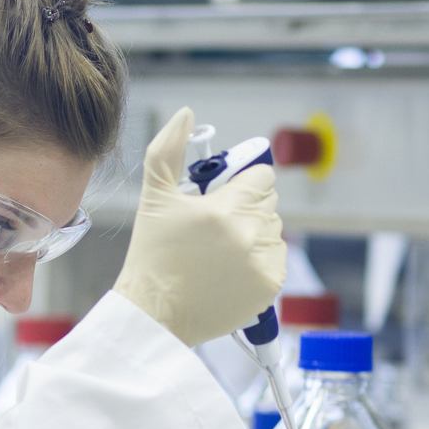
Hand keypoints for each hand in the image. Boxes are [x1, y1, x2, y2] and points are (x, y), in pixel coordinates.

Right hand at [112, 106, 286, 346]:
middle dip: (245, 208)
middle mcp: (249, 235)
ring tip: (220, 250)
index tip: (223, 196)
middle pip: (268, 203)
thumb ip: (167, 149)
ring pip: (273, 230)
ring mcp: (262, 263)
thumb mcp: (154, 197)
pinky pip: (277, 258)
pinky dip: (259, 260)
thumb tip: (186, 114)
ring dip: (253, 233)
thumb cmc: (152, 256)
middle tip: (214, 227)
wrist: (154, 313)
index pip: (262, 177)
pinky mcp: (269, 287)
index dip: (241, 183)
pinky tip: (230, 269)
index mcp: (225, 208)